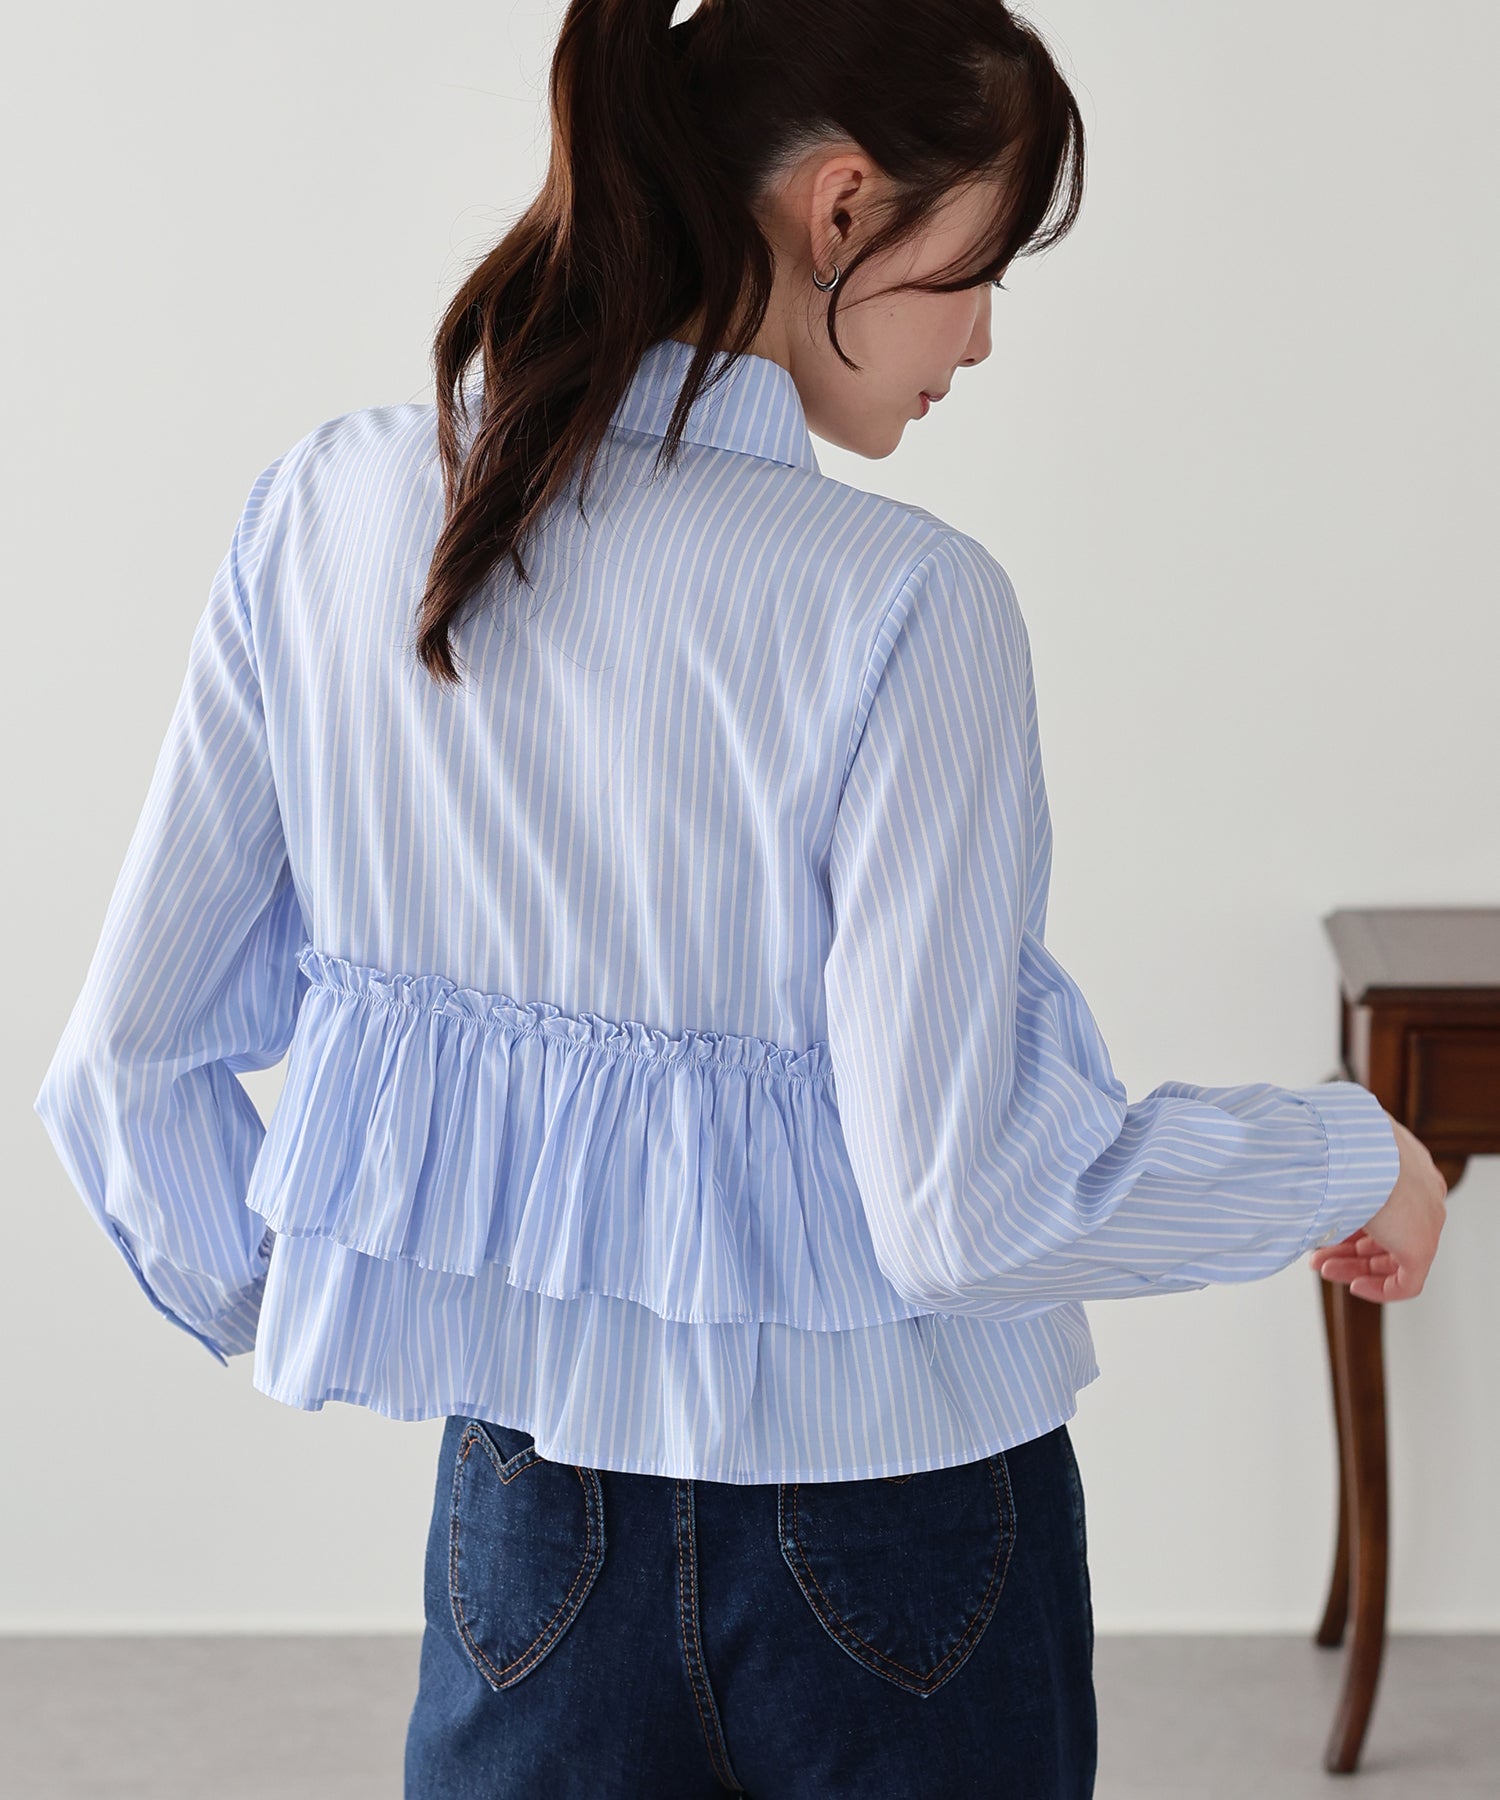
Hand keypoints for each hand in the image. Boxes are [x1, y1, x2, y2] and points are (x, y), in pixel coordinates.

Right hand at [1308, 1115, 1447, 1301]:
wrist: (1358, 1151)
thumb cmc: (1339, 1145)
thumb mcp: (1335, 1154)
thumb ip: (1329, 1170)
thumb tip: (1292, 1172)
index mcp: (1406, 1167)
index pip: (1383, 1205)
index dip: (1351, 1223)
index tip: (1326, 1230)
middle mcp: (1422, 1194)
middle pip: (1386, 1233)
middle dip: (1347, 1248)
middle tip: (1317, 1256)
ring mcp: (1427, 1222)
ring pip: (1393, 1257)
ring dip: (1354, 1266)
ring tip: (1322, 1268)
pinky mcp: (1423, 1247)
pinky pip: (1407, 1282)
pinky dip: (1380, 1289)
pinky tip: (1354, 1285)